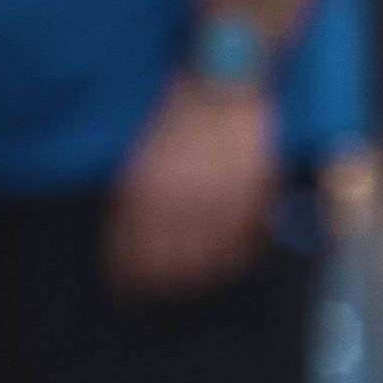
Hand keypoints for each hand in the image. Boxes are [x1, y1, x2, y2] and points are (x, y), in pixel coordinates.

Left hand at [104, 74, 277, 296]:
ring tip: (196, 282)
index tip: (129, 295)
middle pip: (171, 268)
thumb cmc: (173, 125)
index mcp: (144, 194)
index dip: (130, 281)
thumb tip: (129, 252)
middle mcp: (181, 202)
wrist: (219, 87)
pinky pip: (247, 243)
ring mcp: (220, 199)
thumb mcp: (139, 165)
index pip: (133, 257)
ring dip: (202, 278)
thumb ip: (134, 208)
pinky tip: (230, 260)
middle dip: (164, 287)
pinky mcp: (254, 194)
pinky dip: (239, 258)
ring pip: (211, 262)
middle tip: (163, 294)